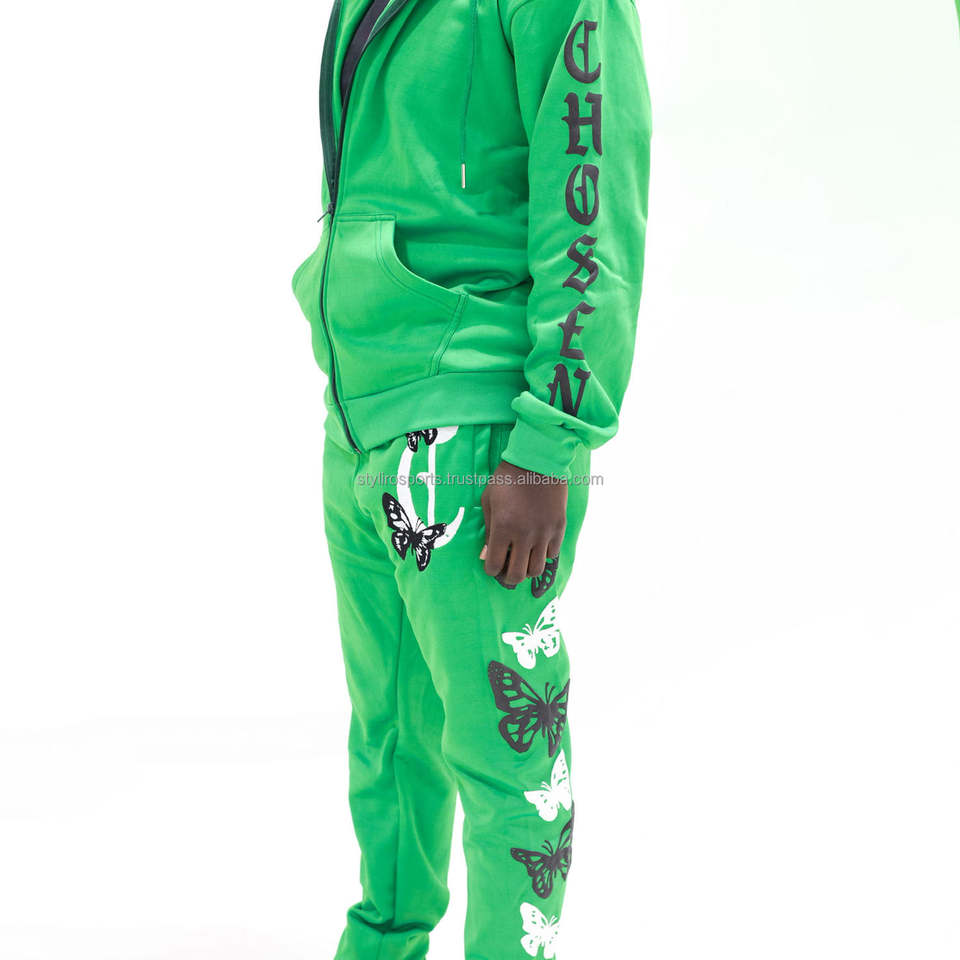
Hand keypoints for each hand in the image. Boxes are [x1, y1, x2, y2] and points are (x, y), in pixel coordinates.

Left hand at [480, 460, 566, 588]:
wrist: (537, 460)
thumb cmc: (507, 479)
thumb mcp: (489, 501)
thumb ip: (488, 531)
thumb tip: (486, 555)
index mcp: (503, 528)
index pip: (494, 566)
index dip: (491, 569)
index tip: (492, 564)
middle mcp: (524, 535)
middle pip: (517, 575)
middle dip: (509, 577)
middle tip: (507, 570)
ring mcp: (544, 533)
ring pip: (536, 569)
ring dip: (527, 569)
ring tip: (523, 560)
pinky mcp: (559, 527)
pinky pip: (552, 554)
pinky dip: (543, 555)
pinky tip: (537, 546)